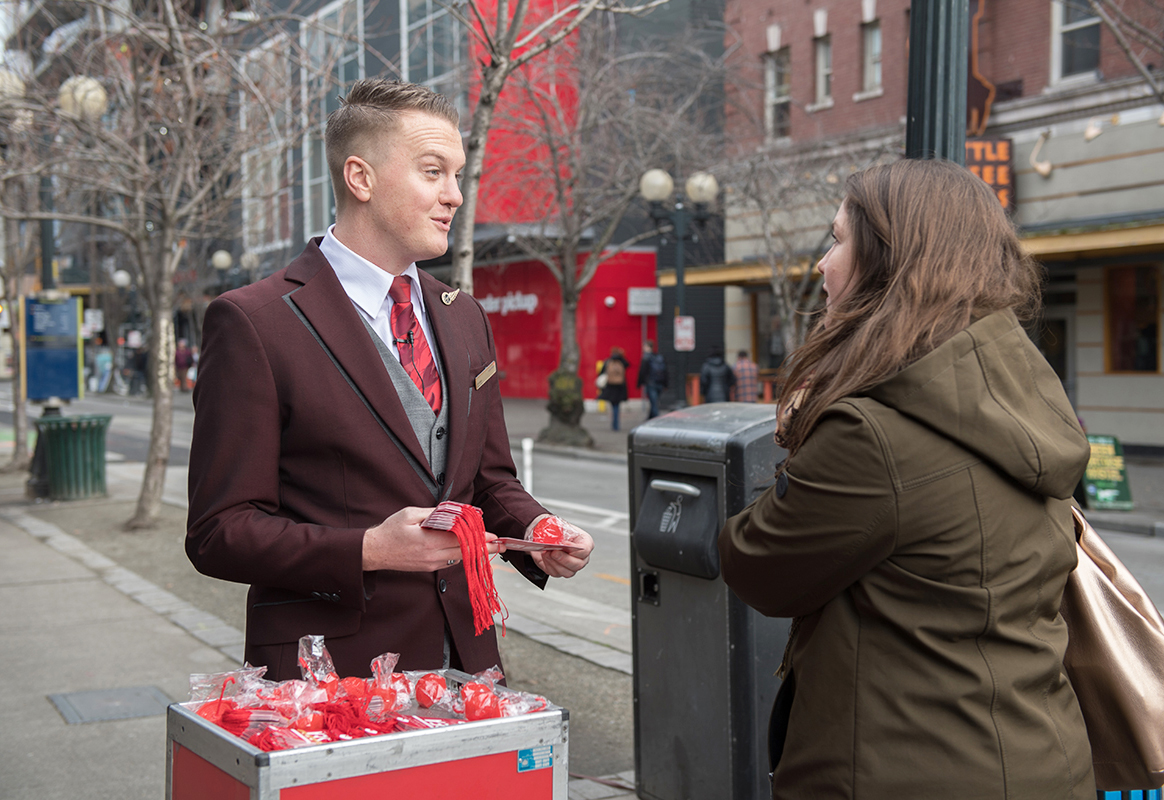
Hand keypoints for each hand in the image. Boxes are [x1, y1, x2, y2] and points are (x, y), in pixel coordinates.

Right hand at [363, 506, 499, 571]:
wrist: (373, 552)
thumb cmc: (389, 531)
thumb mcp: (410, 514)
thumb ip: (432, 513)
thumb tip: (452, 512)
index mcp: (427, 542)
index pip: (460, 539)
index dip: (479, 538)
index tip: (493, 536)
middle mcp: (431, 556)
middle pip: (464, 551)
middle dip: (484, 547)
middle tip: (500, 544)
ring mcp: (430, 564)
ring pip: (458, 558)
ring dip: (475, 552)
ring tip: (490, 546)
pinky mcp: (428, 568)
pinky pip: (450, 561)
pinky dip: (461, 554)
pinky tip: (470, 549)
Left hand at [524, 515, 593, 578]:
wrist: (547, 536)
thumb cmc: (558, 530)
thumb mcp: (561, 526)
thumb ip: (560, 532)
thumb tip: (557, 540)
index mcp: (585, 543)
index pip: (585, 550)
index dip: (574, 549)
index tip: (563, 543)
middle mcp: (582, 557)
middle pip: (578, 564)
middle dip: (563, 559)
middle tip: (554, 552)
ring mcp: (573, 566)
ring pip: (568, 572)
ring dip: (554, 563)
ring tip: (547, 553)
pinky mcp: (561, 571)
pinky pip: (556, 573)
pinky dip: (549, 565)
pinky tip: (545, 556)